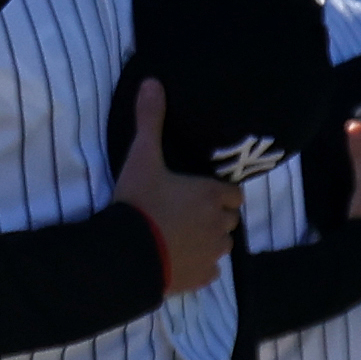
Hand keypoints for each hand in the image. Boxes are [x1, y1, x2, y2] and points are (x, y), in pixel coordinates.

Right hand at [106, 77, 243, 297]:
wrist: (127, 253)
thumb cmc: (139, 202)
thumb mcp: (142, 158)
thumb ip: (150, 121)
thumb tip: (152, 81)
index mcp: (210, 196)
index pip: (233, 195)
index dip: (219, 194)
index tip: (199, 194)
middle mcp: (219, 225)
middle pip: (228, 220)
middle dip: (213, 217)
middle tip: (184, 215)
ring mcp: (212, 254)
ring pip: (221, 246)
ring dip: (208, 241)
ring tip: (180, 238)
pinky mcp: (202, 278)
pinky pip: (209, 272)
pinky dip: (198, 267)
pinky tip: (177, 261)